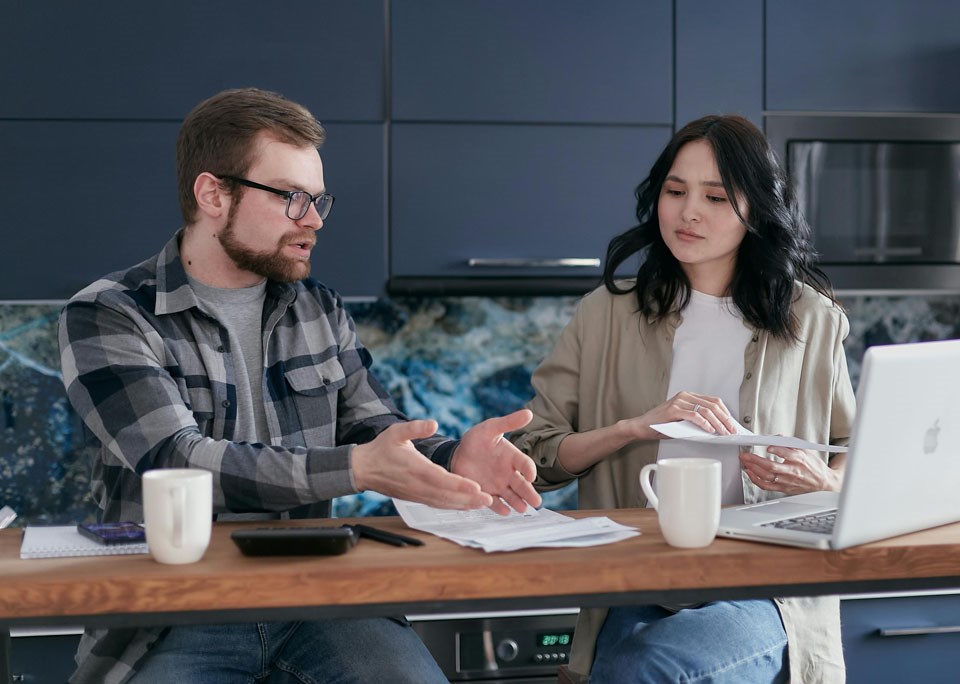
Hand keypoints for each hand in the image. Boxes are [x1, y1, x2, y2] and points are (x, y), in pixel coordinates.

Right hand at [352, 420, 492, 509]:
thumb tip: (434, 423)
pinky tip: (466, 506)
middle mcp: (417, 485)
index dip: (459, 485)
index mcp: (415, 468)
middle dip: (468, 499)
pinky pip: (437, 504)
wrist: (363, 469)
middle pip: (446, 495)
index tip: (476, 487)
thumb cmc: (381, 449)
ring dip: (464, 505)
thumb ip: (415, 428)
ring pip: (444, 503)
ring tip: (484, 504)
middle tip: (489, 500)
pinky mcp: (416, 498)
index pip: (441, 479)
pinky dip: (453, 506)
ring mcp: (417, 494)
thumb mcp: (396, 432)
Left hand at [452, 409, 542, 515]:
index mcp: (512, 457)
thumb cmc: (477, 439)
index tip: (531, 476)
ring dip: (517, 502)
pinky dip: (499, 507)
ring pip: (511, 496)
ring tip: (522, 509)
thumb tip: (529, 412)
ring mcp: (498, 485)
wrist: (458, 453)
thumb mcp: (491, 428)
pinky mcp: (486, 493)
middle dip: (529, 493)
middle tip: (536, 503)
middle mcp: (508, 473)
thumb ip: (509, 422)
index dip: (529, 470)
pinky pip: (494, 502)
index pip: (525, 464)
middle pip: (521, 485)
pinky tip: (505, 512)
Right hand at [629, 391, 737, 439]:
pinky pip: (694, 415)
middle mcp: (685, 396)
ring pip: (706, 410)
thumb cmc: (662, 425)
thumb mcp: (683, 421)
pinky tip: (710, 430)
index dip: (726, 413)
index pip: (714, 401)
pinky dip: (705, 423)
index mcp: (688, 396)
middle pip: (713, 405)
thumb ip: (697, 421)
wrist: (642, 426)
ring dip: (718, 423)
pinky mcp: (674, 409)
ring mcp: (679, 401)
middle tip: (732, 430)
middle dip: (725, 419)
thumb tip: (718, 429)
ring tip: (723, 432)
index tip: (732, 424)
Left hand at [740, 447, 841, 493]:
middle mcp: (793, 471)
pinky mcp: (784, 488)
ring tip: (745, 462)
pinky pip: (767, 486)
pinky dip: (756, 480)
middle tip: (745, 454)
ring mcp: (788, 481)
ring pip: (767, 476)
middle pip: (772, 466)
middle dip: (755, 460)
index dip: (777, 450)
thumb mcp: (806, 450)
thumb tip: (774, 438)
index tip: (768, 446)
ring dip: (753, 469)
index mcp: (800, 459)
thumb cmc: (813, 466)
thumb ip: (789, 443)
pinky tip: (750, 473)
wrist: (823, 483)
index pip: (788, 454)